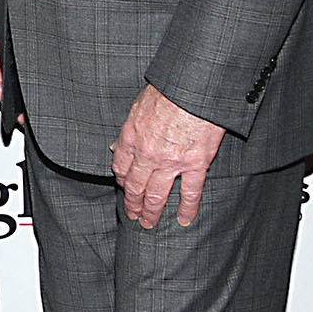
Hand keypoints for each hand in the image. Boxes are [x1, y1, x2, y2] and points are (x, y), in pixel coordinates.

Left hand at [111, 83, 225, 228]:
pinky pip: (190, 193)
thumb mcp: (139, 105)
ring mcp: (170, 162)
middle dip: (133, 203)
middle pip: (136, 186)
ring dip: (152, 211)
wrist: (194, 88)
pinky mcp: (195, 164)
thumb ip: (129, 128)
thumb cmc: (169, 90)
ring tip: (150, 223)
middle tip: (133, 215)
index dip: (122, 180)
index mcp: (132, 137)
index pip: (121, 167)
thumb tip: (117, 145)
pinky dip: (187, 209)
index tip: (124, 187)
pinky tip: (184, 219)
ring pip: (157, 194)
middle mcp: (147, 154)